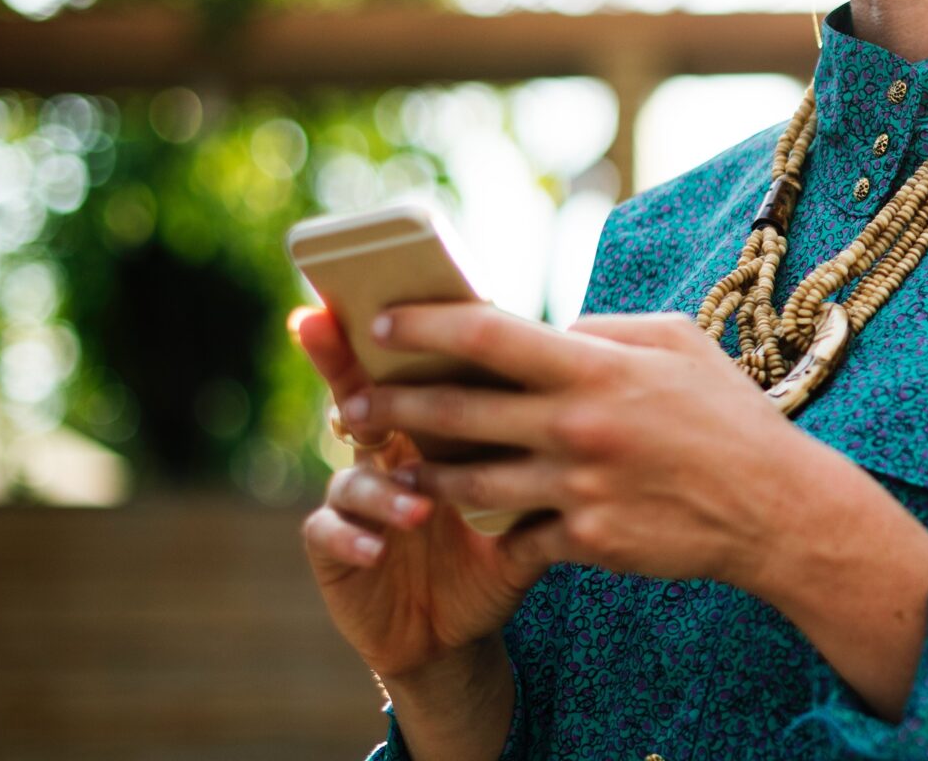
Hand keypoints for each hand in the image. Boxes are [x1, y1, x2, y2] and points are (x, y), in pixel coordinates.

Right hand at [289, 305, 545, 687]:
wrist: (460, 628)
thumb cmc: (497, 548)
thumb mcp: (528, 497)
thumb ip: (548, 446)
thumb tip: (598, 386)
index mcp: (430, 428)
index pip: (412, 368)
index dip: (394, 332)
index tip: (387, 298)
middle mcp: (384, 452)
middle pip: (356, 395)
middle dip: (342, 367)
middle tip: (344, 349)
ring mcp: (354, 498)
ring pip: (351, 474)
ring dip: (382, 487)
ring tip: (419, 506)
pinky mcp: (336, 548)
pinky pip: (329, 533)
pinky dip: (352, 537)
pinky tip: (376, 549)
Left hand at [357, 304, 827, 594]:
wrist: (775, 508)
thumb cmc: (727, 415)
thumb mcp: (677, 342)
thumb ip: (605, 331)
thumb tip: (550, 329)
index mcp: (595, 367)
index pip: (486, 336)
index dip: (423, 326)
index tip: (381, 324)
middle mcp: (577, 426)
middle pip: (455, 412)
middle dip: (390, 405)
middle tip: (352, 403)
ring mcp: (578, 488)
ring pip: (468, 483)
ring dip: (420, 474)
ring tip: (391, 466)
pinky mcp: (586, 541)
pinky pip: (517, 534)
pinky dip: (493, 526)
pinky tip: (467, 520)